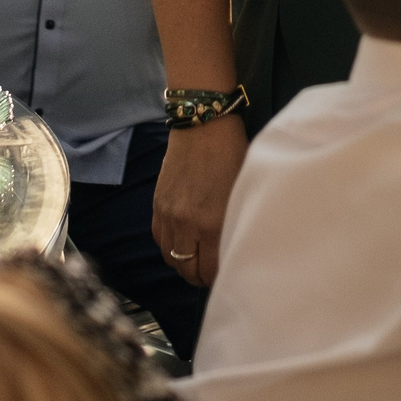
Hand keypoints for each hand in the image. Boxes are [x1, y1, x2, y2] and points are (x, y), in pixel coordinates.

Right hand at [152, 116, 246, 286]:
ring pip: (170, 258)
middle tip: (211, 273)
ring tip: (197, 259)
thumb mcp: (242, 191)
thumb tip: (234, 247)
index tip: (227, 274)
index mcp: (213, 223)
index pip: (210, 270)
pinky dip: (170, 246)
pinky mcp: (158, 204)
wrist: (202, 124)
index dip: (219, 277)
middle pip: (187, 270)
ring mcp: (169, 214)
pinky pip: (159, 238)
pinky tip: (182, 241)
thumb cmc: (231, 153)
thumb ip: (234, 223)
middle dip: (200, 277)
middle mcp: (187, 223)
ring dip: (183, 263)